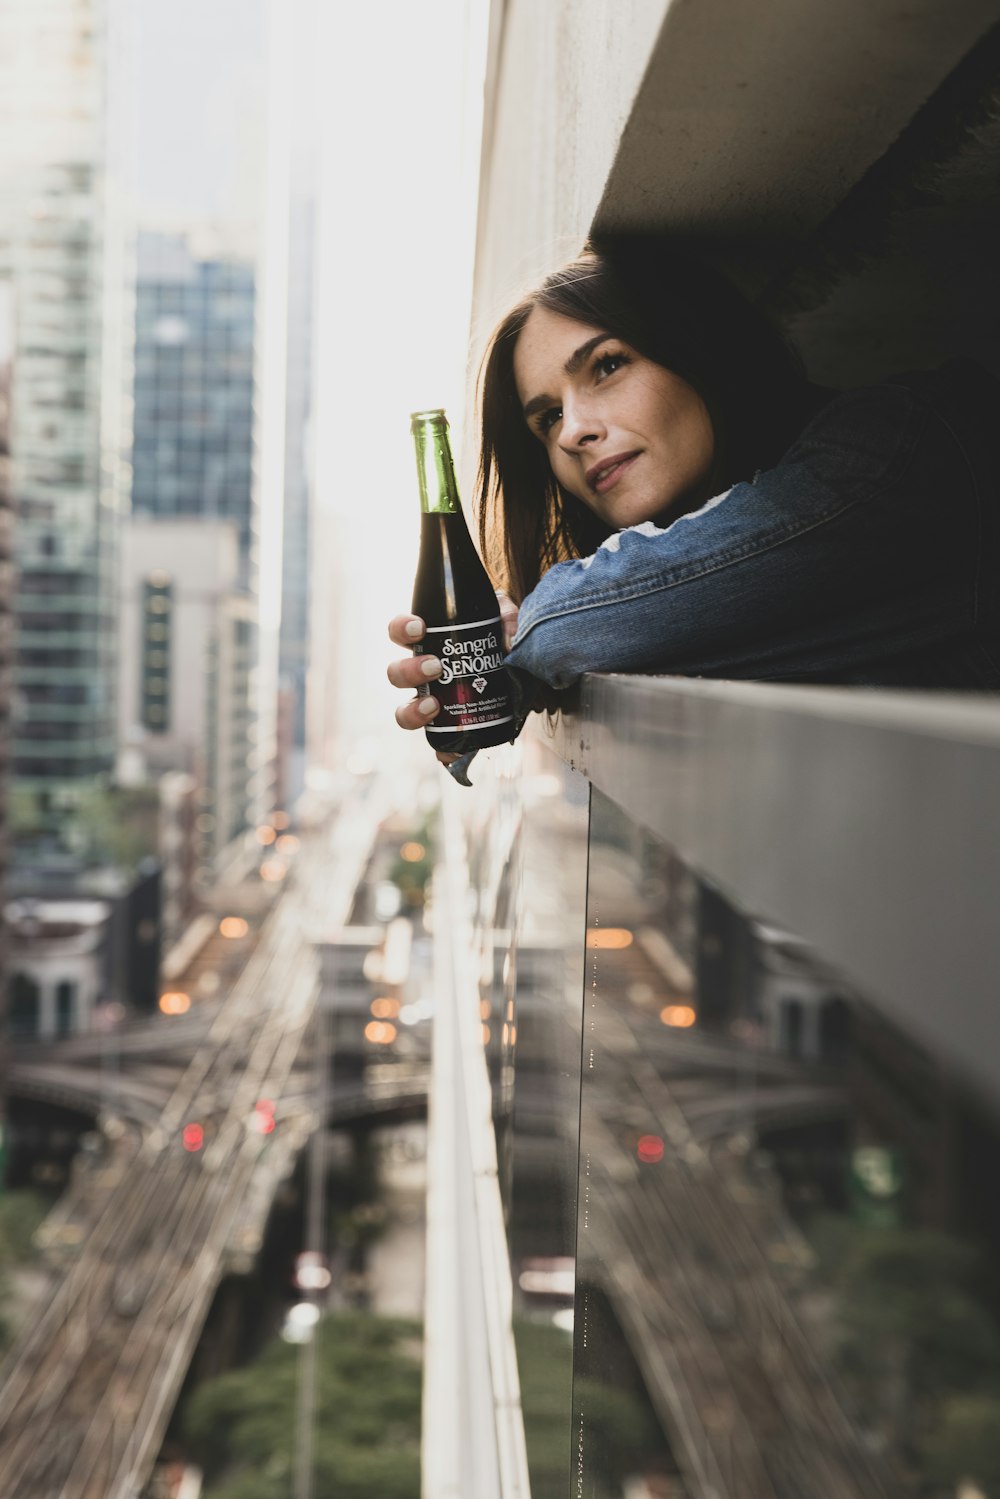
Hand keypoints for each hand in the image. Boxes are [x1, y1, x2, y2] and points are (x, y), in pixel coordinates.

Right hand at [386, 592, 517, 765]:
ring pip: (404, 711)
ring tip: (434, 706)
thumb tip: (507, 640)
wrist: (522, 671)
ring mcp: (431, 703)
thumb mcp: (505, 619)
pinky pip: (437, 745)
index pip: (400, 632)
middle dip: (409, 671)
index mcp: (429, 642)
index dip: (401, 629)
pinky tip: (454, 753)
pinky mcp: (449, 729)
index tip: (420, 628)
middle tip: (436, 668)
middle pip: (396, 674)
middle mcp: (422, 674)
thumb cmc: (501, 637)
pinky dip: (442, 752)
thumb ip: (508, 618)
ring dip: (412, 710)